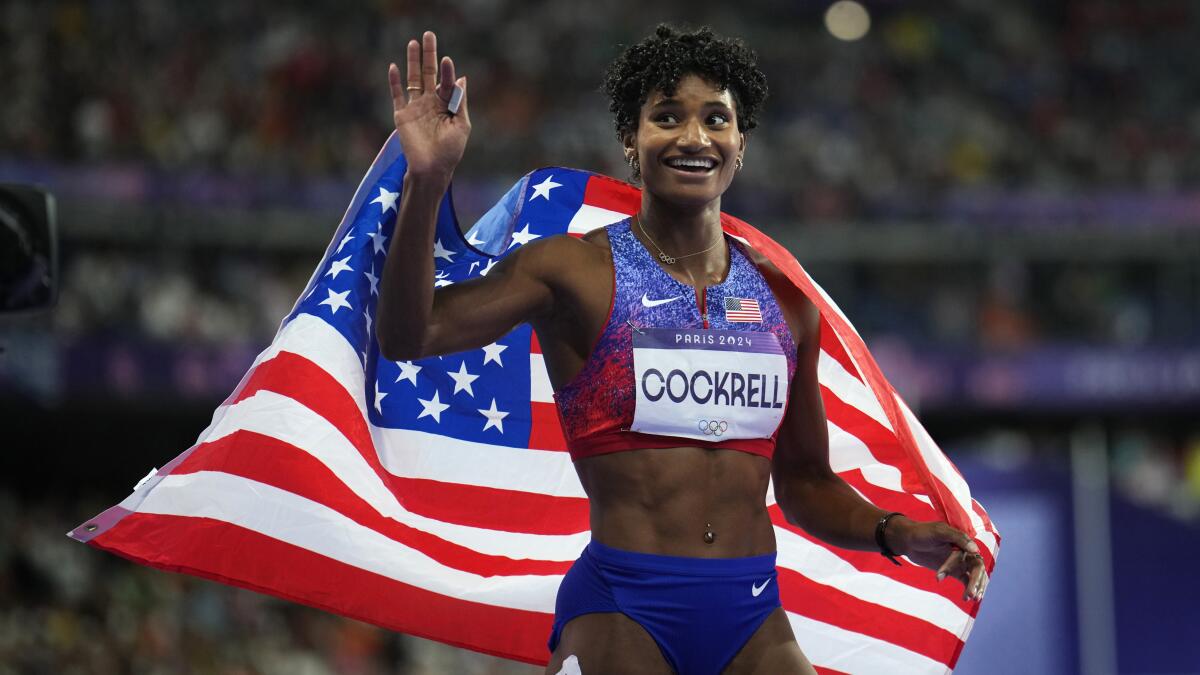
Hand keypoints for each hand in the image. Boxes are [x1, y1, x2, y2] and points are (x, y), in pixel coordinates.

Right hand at [389, 31, 470, 181]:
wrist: (432, 169)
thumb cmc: (451, 151)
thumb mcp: (462, 125)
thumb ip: (460, 101)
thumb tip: (462, 78)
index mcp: (447, 104)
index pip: (447, 82)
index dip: (447, 71)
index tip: (447, 61)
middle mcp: (431, 102)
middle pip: (428, 73)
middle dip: (429, 54)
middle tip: (429, 34)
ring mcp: (416, 107)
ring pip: (413, 79)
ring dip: (412, 61)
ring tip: (413, 42)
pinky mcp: (402, 115)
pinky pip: (397, 95)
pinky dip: (395, 81)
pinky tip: (394, 66)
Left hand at [890, 517, 988, 601]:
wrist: (908, 540)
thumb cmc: (923, 532)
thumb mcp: (939, 532)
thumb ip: (957, 538)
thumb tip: (975, 550)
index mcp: (964, 541)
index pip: (972, 556)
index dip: (964, 568)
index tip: (945, 577)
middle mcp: (965, 552)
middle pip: (977, 568)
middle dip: (975, 581)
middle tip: (970, 594)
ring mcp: (959, 562)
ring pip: (974, 576)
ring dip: (974, 587)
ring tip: (969, 597)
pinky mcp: (954, 571)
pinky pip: (966, 580)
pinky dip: (968, 588)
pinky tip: (966, 598)